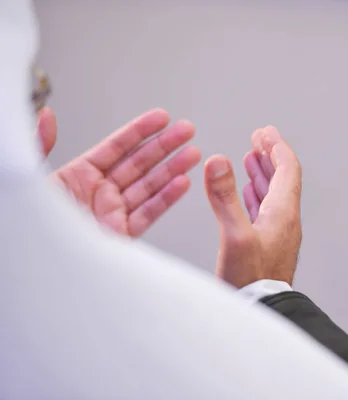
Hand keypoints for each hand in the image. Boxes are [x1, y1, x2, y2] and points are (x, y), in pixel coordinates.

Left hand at [37, 107, 201, 236]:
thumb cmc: (24, 225)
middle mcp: (98, 193)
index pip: (116, 148)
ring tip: (193, 153)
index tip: (161, 118)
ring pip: (149, 186)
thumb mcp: (28, 178)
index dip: (139, 131)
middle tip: (187, 130)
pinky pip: (148, 214)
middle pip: (139, 163)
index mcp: (78, 176)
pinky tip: (182, 183)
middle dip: (165, 145)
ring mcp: (112, 214)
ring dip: (173, 169)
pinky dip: (166, 199)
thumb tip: (47, 114)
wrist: (31, 267)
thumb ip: (40, 145)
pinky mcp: (121, 236)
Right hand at [203, 126, 301, 287]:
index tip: (264, 132)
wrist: (263, 311)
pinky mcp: (268, 244)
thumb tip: (217, 160)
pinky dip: (257, 194)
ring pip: (274, 193)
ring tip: (251, 158)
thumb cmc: (251, 280)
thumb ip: (225, 198)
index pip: (287, 169)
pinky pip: (266, 210)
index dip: (276, 147)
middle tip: (258, 138)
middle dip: (270, 155)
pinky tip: (248, 192)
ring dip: (263, 173)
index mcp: (282, 212)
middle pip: (283, 178)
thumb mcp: (234, 236)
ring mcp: (278, 232)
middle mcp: (284, 219)